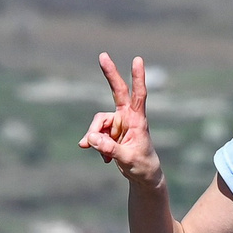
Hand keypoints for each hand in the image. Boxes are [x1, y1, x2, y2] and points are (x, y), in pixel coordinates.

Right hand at [79, 53, 162, 188]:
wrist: (143, 176)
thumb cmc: (142, 166)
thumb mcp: (126, 159)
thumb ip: (109, 149)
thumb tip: (90, 138)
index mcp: (138, 120)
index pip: (139, 95)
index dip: (138, 77)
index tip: (137, 60)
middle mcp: (127, 118)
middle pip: (117, 91)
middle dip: (110, 74)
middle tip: (103, 55)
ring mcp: (118, 124)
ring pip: (98, 123)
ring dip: (95, 137)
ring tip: (104, 156)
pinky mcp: (110, 133)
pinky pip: (96, 135)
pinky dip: (96, 145)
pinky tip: (105, 159)